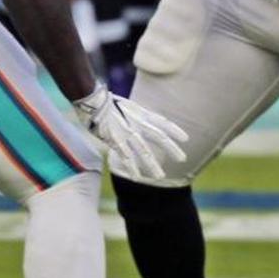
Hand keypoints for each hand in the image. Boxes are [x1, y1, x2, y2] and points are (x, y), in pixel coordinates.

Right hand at [73, 82, 188, 179]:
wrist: (92, 100)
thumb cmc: (107, 103)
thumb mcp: (128, 106)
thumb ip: (139, 116)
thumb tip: (147, 123)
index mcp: (141, 113)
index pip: (162, 122)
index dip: (175, 130)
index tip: (186, 139)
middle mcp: (137, 123)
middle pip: (158, 136)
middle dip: (171, 148)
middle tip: (183, 159)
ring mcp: (126, 132)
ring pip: (143, 150)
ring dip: (152, 164)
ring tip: (160, 176)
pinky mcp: (114, 140)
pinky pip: (125, 156)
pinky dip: (132, 167)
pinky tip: (137, 177)